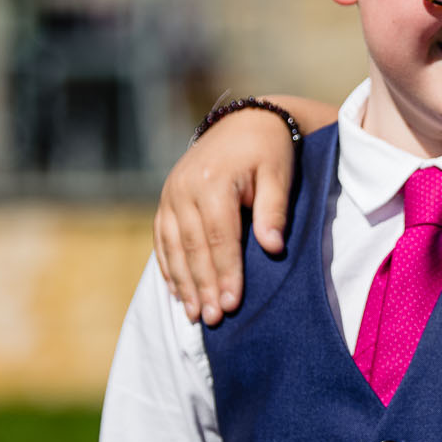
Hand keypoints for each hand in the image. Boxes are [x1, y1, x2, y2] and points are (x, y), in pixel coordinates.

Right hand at [154, 106, 297, 324]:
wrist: (244, 121)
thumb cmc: (268, 151)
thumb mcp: (278, 175)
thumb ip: (274, 210)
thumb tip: (272, 248)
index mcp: (212, 182)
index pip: (219, 238)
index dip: (225, 273)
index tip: (231, 304)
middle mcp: (184, 188)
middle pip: (193, 247)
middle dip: (203, 286)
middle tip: (213, 319)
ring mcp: (170, 194)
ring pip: (173, 247)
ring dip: (183, 284)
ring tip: (195, 315)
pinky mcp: (166, 199)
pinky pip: (162, 239)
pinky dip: (169, 267)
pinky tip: (178, 292)